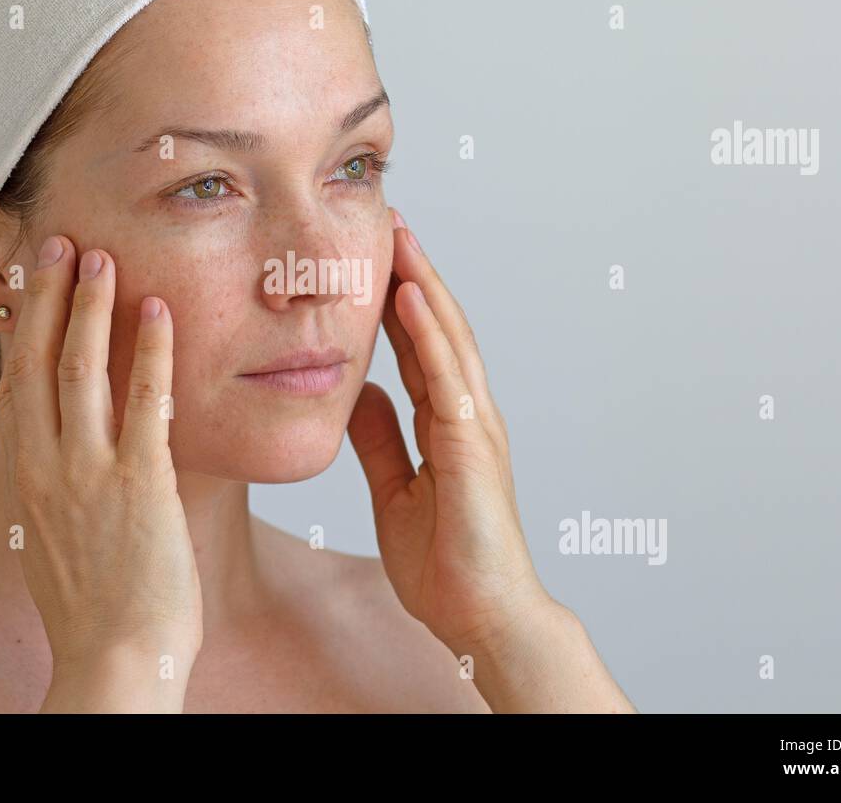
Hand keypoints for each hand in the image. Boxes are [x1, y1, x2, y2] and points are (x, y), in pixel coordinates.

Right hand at [0, 234, 201, 708]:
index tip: (28, 281)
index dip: (19, 326)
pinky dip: (150, 352)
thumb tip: (71, 460)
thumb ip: (61, 489)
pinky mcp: (140, 485)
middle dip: (45, 297)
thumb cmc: (96, 611)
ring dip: (90, 307)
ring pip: (80, 369)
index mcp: (28, 478)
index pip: (16, 383)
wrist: (114, 662)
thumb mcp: (57, 540)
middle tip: (58, 244)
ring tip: (100, 257)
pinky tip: (161, 312)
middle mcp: (47, 467)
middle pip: (35, 362)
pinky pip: (145, 403)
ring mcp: (89, 473)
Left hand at [348, 209, 552, 657]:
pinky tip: (409, 298)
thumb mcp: (395, 489)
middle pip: (438, 330)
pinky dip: (429, 335)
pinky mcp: (474, 449)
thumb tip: (360, 394)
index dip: (397, 302)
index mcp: (447, 424)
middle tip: (388, 222)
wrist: (481, 619)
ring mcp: (476, 427)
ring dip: (424, 285)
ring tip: (399, 238)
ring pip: (449, 341)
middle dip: (414, 274)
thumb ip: (382, 440)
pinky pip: (448, 379)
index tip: (373, 258)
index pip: (420, 348)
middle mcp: (467, 415)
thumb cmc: (447, 563)